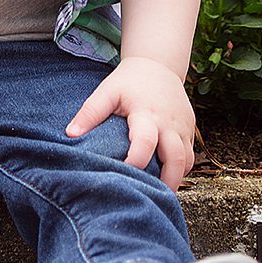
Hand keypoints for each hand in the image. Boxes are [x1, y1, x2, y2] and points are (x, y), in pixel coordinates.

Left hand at [63, 56, 195, 190]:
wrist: (158, 64)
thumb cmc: (128, 81)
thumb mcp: (107, 91)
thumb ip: (90, 112)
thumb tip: (70, 134)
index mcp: (146, 113)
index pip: (145, 141)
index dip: (136, 161)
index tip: (124, 175)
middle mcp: (168, 122)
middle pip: (176, 158)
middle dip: (167, 181)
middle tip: (153, 198)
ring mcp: (183, 126)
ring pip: (187, 160)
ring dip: (176, 178)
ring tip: (159, 193)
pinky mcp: (190, 129)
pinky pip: (191, 155)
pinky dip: (182, 169)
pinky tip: (167, 178)